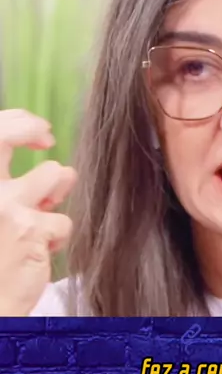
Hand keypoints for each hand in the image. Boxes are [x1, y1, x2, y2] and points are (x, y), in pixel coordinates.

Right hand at [0, 109, 76, 315]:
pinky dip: (57, 235)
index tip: (39, 131)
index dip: (18, 122)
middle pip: (5, 136)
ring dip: (55, 193)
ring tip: (41, 219)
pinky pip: (63, 220)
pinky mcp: (30, 228)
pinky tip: (40, 251)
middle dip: (30, 128)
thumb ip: (21, 190)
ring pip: (54, 174)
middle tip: (47, 137)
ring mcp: (5, 207)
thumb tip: (62, 171)